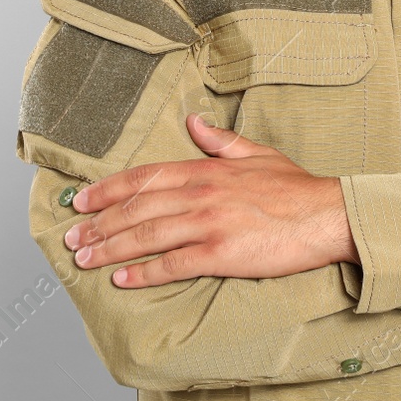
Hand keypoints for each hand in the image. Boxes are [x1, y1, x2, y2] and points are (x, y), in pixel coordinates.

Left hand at [62, 113, 358, 287]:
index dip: (108, 189)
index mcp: (207, 169)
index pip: (144, 177)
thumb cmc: (296, 189)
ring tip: (85, 259)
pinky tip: (123, 279)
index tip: (81, 201)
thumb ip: (221, 141)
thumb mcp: (257, 153)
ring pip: (147, 236)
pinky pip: (173, 264)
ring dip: (111, 248)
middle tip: (71, 237)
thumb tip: (194, 121)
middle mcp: (201, 194)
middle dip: (99, 223)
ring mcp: (210, 224)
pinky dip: (144, 273)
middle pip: (137, 208)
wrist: (328, 216)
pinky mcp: (222, 253)